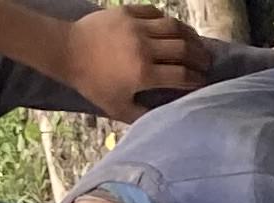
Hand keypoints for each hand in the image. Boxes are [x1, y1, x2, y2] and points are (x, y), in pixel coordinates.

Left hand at [54, 2, 210, 114]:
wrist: (67, 50)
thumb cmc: (92, 83)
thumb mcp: (117, 108)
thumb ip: (143, 116)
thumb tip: (166, 118)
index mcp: (143, 73)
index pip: (182, 75)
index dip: (197, 79)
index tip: (203, 82)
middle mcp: (144, 47)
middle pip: (184, 49)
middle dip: (200, 57)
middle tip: (207, 62)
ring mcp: (137, 26)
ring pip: (175, 27)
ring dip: (190, 36)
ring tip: (197, 44)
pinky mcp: (128, 12)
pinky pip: (156, 13)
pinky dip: (168, 21)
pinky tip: (173, 29)